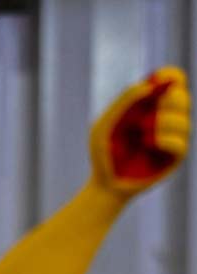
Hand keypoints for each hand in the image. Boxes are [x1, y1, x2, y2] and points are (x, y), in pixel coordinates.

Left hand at [90, 67, 190, 196]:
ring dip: (163, 122)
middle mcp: (167, 120)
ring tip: (141, 134)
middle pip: (182, 98)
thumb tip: (149, 85)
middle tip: (147, 114)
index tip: (160, 79)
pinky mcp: (174, 159)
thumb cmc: (103, 153)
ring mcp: (173, 139)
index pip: (174, 82)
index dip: (172, 76)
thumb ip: (123, 103)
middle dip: (168, 100)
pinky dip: (165, 140)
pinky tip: (147, 143)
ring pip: (183, 120)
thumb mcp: (104, 126)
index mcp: (153, 106)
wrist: (104, 184)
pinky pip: (181, 144)